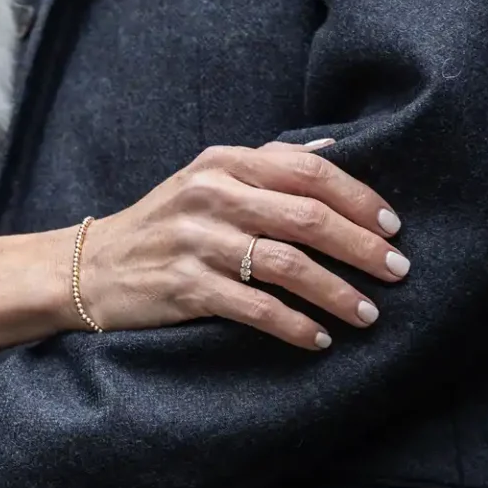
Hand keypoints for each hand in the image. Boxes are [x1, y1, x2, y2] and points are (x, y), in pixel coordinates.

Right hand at [82, 139, 408, 349]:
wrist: (89, 269)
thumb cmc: (162, 224)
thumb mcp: (207, 179)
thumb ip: (268, 163)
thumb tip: (338, 149)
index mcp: (225, 162)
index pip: (308, 171)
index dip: (358, 199)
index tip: (393, 226)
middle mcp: (212, 195)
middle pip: (307, 217)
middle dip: (362, 247)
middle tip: (398, 271)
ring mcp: (196, 242)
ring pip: (287, 265)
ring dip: (336, 292)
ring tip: (368, 313)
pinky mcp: (184, 287)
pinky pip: (254, 307)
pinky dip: (293, 325)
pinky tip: (318, 338)